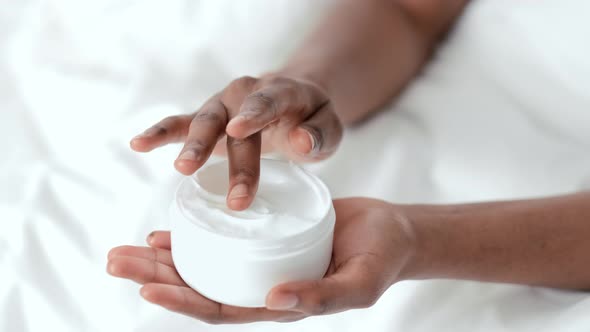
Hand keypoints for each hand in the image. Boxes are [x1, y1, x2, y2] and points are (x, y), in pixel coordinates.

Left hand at [106, 198, 415, 323]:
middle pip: (199, 284)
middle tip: (114, 260)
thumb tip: (274, 300)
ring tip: (128, 245)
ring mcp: (260, 258)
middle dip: (155, 275)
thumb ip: (321, 296)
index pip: (220, 308)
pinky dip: (194, 232)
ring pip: (204, 260)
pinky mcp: (265, 233)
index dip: (182, 301)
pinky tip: (170, 228)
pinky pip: (222, 234)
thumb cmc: (381, 260)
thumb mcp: (359, 283)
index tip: (146, 289)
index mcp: (278, 304)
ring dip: (164, 255)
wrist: (393, 233)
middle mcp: (261, 283)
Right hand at [129, 75, 342, 210]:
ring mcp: (222, 106)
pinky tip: (137, 144)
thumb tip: (299, 141)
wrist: (293, 101)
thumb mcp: (330, 127)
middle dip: (234, 162)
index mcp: (280, 91)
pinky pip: (179, 123)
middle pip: (234, 124)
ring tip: (182, 170)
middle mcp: (245, 93)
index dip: (254, 114)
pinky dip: (159, 133)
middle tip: (236, 199)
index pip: (267, 101)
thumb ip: (320, 134)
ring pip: (203, 122)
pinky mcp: (206, 119)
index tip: (240, 130)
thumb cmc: (312, 119)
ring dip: (192, 146)